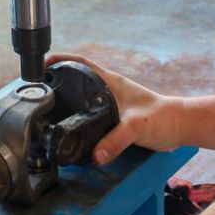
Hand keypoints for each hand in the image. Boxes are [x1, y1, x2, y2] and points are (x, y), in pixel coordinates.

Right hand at [47, 53, 184, 162]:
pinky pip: (88, 112)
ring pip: (80, 96)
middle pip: (75, 78)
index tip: (41, 66)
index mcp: (110, 82)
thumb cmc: (162, 118)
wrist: (178, 127)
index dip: (60, 61)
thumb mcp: (137, 126)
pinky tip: (67, 127)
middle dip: (54, 81)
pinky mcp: (112, 116)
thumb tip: (96, 154)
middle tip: (36, 90)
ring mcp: (109, 102)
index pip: (80, 63)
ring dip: (64, 99)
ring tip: (45, 109)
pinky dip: (75, 116)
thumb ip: (117, 139)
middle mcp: (107, 89)